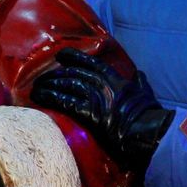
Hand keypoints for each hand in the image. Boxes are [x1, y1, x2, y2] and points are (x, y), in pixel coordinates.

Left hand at [32, 47, 172, 170]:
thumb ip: (140, 82)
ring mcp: (96, 98)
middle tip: (43, 76)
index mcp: (116, 79)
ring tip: (37, 87)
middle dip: (56, 74)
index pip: (92, 64)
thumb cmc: (149, 114)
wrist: (147, 131)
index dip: (75, 57)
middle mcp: (103, 85)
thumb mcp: (147, 93)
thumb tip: (140, 74)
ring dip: (50, 85)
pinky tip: (39, 97)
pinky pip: (65, 102)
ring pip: (67, 85)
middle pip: (74, 73)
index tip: (61, 54)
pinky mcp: (89, 113)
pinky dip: (51, 98)